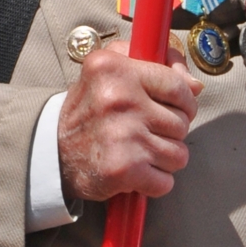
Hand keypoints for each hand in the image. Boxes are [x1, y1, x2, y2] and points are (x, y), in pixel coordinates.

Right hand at [57, 38, 201, 200]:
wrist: (51, 154)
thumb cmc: (87, 111)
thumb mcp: (109, 70)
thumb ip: (153, 64)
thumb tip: (194, 84)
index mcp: (115, 69)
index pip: (177, 85)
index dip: (184, 101)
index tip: (175, 108)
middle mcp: (119, 99)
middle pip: (182, 122)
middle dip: (171, 132)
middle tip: (146, 132)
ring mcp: (123, 135)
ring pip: (179, 154)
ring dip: (164, 159)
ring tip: (140, 152)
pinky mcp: (124, 169)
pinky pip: (166, 181)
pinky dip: (154, 182)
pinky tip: (136, 172)